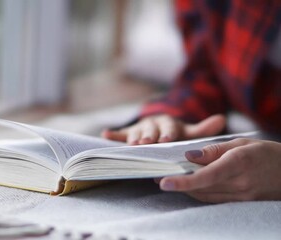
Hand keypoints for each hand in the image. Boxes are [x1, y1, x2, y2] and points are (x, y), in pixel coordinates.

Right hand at [101, 114, 225, 144]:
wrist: (158, 129)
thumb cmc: (175, 134)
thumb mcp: (188, 132)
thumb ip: (203, 129)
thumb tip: (222, 119)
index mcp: (168, 123)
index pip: (168, 127)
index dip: (167, 133)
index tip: (166, 140)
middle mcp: (153, 124)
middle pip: (150, 129)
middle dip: (148, 136)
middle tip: (146, 143)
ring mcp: (139, 129)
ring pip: (135, 132)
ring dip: (133, 137)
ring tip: (132, 144)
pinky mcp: (128, 134)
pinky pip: (120, 134)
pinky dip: (113, 135)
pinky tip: (105, 135)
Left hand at [159, 138, 280, 202]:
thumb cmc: (266, 152)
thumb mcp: (241, 143)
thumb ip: (214, 149)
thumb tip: (189, 156)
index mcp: (239, 163)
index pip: (206, 176)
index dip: (183, 181)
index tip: (164, 182)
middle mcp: (240, 183)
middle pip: (201, 188)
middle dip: (178, 184)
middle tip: (158, 176)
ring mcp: (243, 196)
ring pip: (205, 195)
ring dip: (186, 189)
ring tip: (169, 180)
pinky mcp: (243, 203)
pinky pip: (214, 199)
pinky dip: (199, 192)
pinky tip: (189, 185)